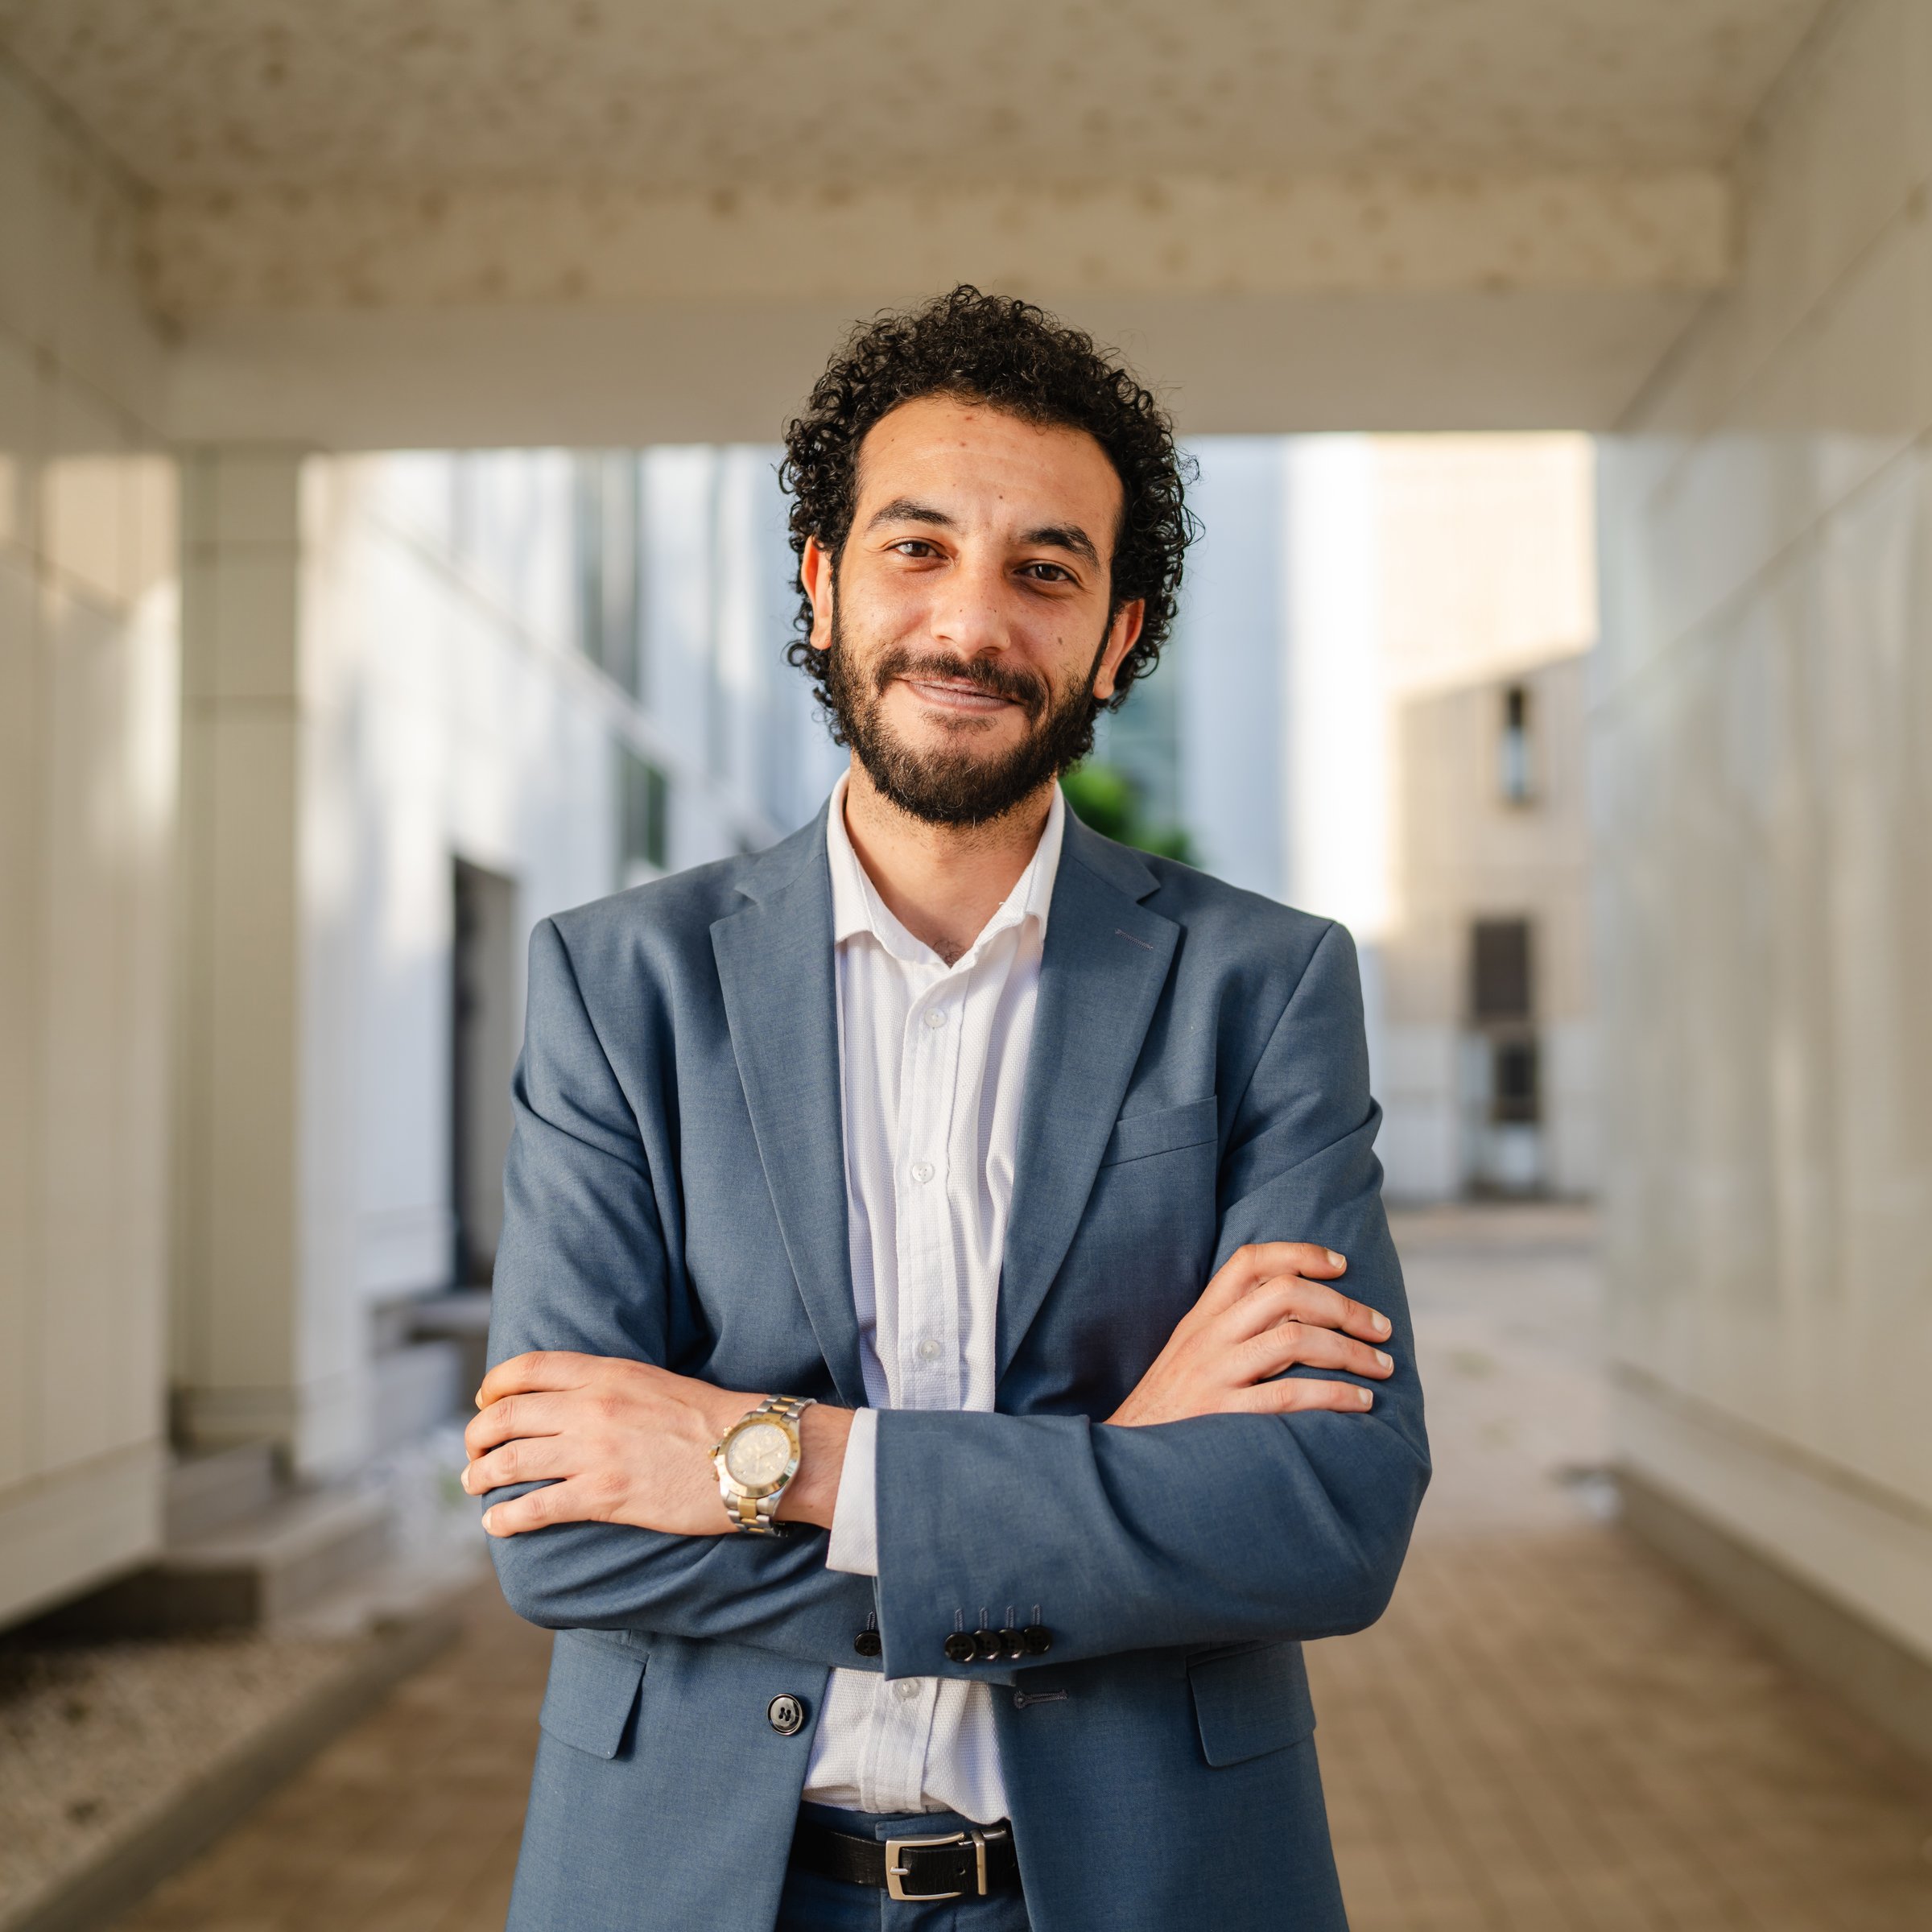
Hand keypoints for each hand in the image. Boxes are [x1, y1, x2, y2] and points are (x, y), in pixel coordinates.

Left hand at [461, 1352, 852, 1537]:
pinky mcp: (606, 1496)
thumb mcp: (655, 1382)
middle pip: (507, 1416)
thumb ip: (611, 1386)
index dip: (495, 1385)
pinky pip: (537, 1507)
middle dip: (477, 1436)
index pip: (527, 1368)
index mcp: (606, 1372)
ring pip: (511, 1461)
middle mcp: (591, 1407)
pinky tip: (497, 1524)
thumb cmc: (713, 1418)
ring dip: (482, 1475)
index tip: (485, 1400)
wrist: (752, 1451)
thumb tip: (576, 1401)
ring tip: (475, 1485)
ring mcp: (595, 1452)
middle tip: (473, 1452)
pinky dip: (507, 1518)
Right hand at [1106, 1243, 1393, 1427]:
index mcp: (1199, 1320)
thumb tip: (1297, 1317)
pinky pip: (1289, 1395)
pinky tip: (1360, 1402)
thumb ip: (1228, 1333)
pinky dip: (1334, 1395)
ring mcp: (1213, 1375)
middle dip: (1344, 1306)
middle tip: (1381, 1328)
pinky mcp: (1222, 1416)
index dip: (1300, 1253)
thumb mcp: (1187, 1358)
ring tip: (1382, 1366)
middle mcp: (1206, 1339)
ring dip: (1350, 1350)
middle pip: (1285, 1294)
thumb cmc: (1168, 1412)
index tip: (1341, 1265)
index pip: (1249, 1262)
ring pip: (1294, 1339)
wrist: (1124, 1464)